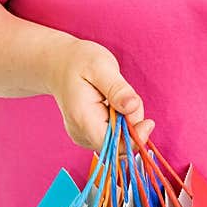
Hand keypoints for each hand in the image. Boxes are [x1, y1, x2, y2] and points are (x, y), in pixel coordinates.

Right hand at [45, 37, 153, 152]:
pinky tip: (111, 102)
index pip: (114, 145)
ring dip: (127, 119)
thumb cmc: (78, 61)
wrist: (57, 64)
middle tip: (127, 95)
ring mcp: (84, 136)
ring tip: (115, 94)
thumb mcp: (101, 67)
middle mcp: (81, 133)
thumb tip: (132, 107)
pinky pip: (113, 133)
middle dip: (132, 122)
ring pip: (119, 138)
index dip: (135, 138)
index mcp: (83, 119)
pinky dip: (120, 119)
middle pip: (120, 142)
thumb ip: (117, 89)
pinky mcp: (89, 134)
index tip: (149, 122)